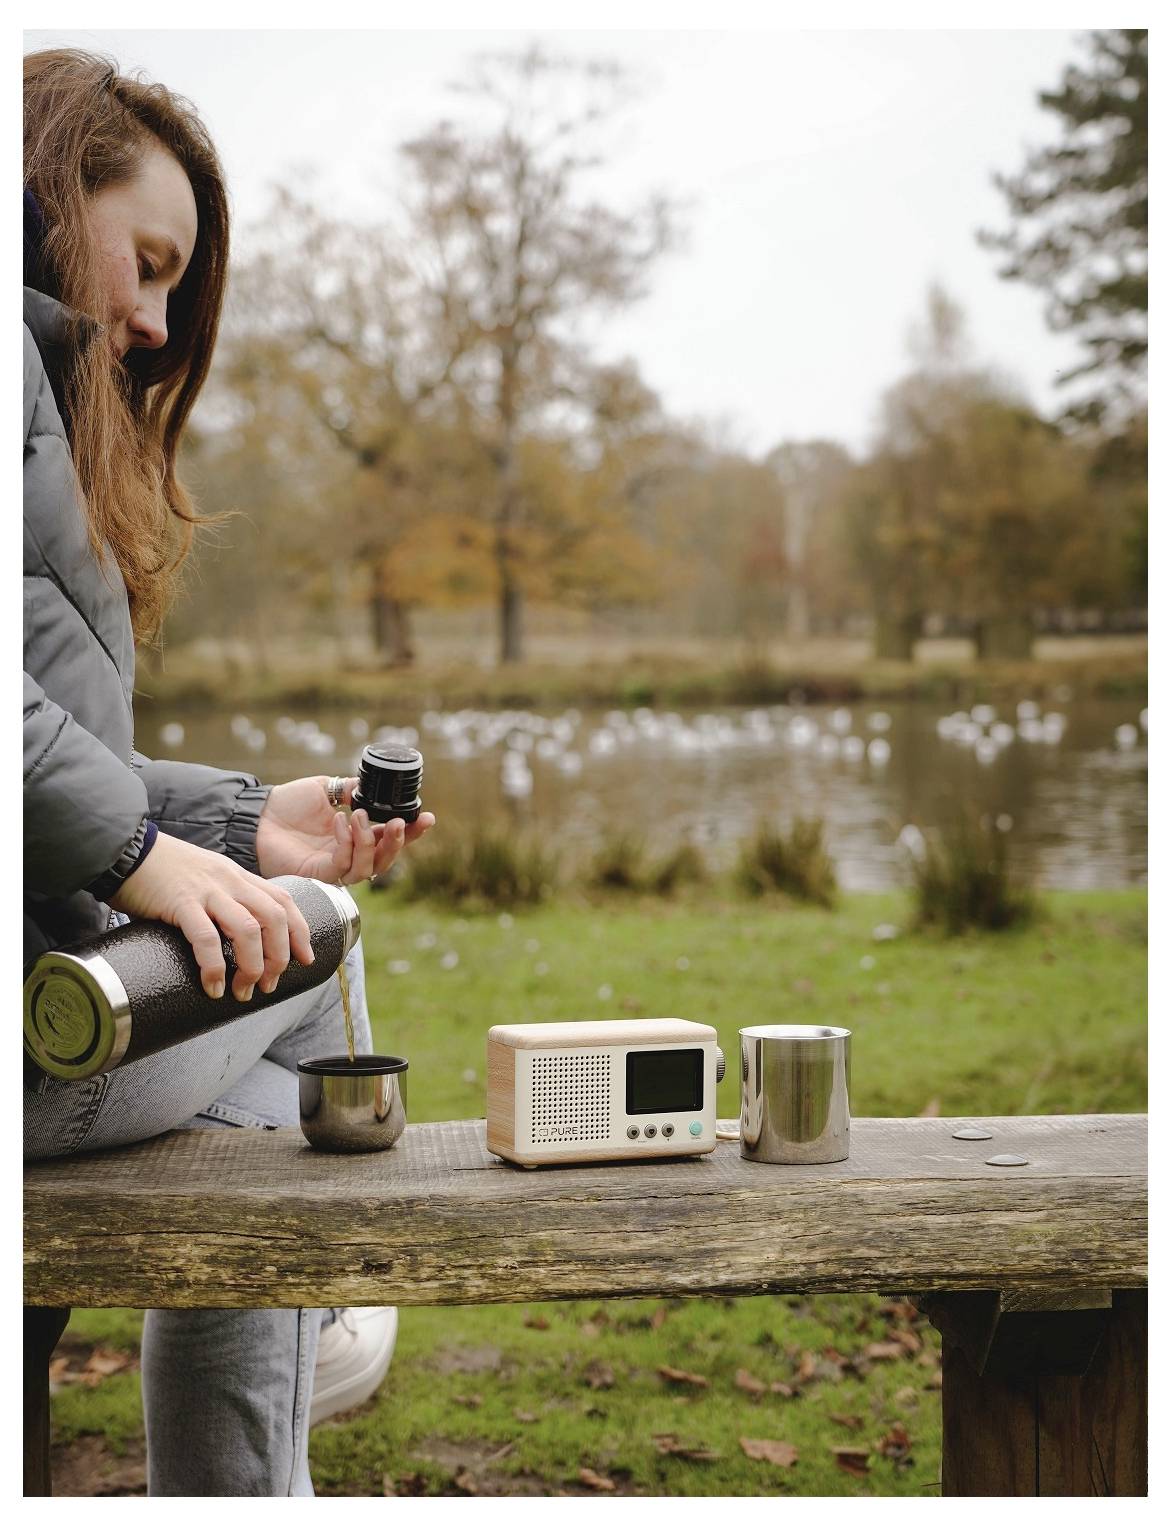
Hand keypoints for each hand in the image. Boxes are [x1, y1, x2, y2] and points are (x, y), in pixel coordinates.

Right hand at [109, 833, 313, 1000]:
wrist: (125, 849)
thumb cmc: (163, 871)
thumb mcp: (206, 877)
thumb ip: (224, 899)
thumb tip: (236, 939)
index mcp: (239, 876)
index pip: (284, 901)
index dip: (300, 931)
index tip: (306, 958)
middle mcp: (230, 881)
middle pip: (274, 918)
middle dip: (279, 956)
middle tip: (269, 984)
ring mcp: (207, 891)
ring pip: (248, 930)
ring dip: (252, 966)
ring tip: (243, 991)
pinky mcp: (180, 903)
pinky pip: (206, 938)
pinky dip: (214, 967)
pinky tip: (213, 987)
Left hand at [255, 775, 434, 885]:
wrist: (258, 814)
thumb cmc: (288, 803)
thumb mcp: (327, 788)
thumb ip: (352, 790)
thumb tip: (374, 787)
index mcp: (356, 835)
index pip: (390, 838)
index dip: (412, 831)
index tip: (427, 817)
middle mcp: (349, 855)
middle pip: (386, 859)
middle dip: (400, 842)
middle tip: (401, 823)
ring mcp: (335, 868)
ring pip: (368, 868)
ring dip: (370, 842)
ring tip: (361, 816)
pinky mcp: (319, 875)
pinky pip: (342, 865)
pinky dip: (347, 843)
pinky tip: (341, 821)